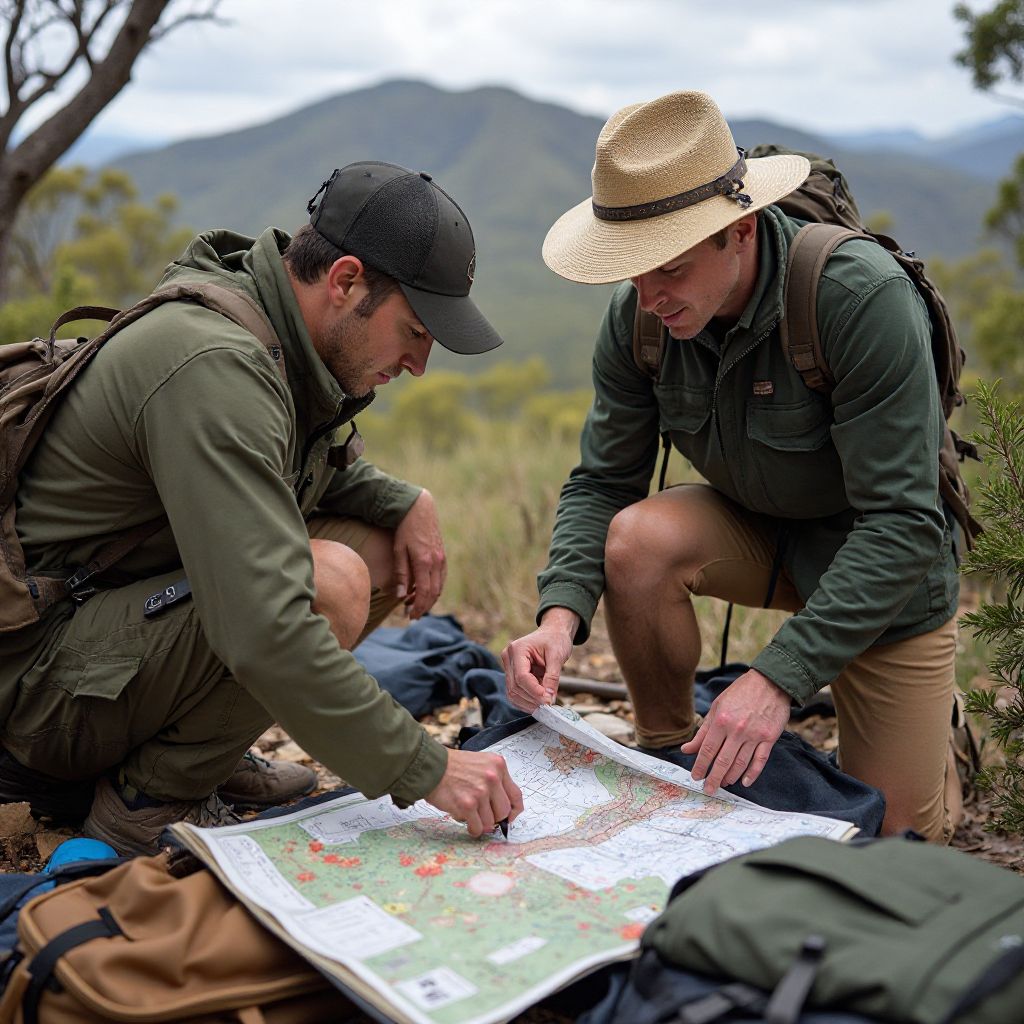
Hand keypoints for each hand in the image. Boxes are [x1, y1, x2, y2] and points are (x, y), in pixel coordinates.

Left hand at [393, 490, 445, 618]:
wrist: (419, 508)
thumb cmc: (405, 528)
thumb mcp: (398, 550)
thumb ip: (401, 574)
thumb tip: (401, 596)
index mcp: (424, 561)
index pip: (425, 592)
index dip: (419, 606)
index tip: (410, 616)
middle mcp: (437, 561)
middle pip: (434, 592)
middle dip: (424, 606)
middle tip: (412, 615)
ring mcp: (442, 558)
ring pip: (440, 586)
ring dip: (429, 598)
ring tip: (415, 603)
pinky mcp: (443, 555)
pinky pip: (441, 577)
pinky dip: (434, 587)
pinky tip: (423, 589)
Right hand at [426, 748, 523, 837]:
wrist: (431, 766)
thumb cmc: (453, 767)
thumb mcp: (481, 764)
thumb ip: (495, 782)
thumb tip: (504, 810)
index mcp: (498, 765)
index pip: (516, 795)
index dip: (514, 811)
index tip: (509, 817)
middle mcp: (492, 777)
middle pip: (504, 811)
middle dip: (494, 817)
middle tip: (483, 815)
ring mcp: (480, 791)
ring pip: (490, 822)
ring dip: (481, 822)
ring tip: (470, 813)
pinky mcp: (467, 804)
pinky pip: (477, 827)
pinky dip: (472, 828)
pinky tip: (466, 821)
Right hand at [500, 609, 578, 711]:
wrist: (553, 633)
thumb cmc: (555, 639)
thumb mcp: (557, 656)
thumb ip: (552, 677)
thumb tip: (549, 698)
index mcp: (518, 649)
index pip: (521, 676)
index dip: (534, 691)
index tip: (547, 700)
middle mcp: (509, 657)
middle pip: (515, 687)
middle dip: (532, 699)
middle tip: (548, 705)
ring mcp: (508, 666)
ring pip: (512, 693)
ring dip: (528, 702)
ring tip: (544, 705)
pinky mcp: (512, 674)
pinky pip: (515, 692)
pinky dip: (526, 700)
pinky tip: (538, 702)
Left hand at [680, 667, 790, 794]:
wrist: (770, 682)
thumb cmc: (740, 693)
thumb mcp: (717, 706)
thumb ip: (703, 730)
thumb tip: (687, 749)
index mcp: (721, 720)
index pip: (707, 750)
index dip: (700, 766)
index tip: (696, 776)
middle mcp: (737, 730)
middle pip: (723, 761)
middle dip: (713, 778)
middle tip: (708, 789)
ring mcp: (755, 735)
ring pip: (740, 763)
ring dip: (730, 777)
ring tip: (724, 783)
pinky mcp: (769, 738)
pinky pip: (760, 761)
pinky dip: (752, 774)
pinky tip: (744, 782)